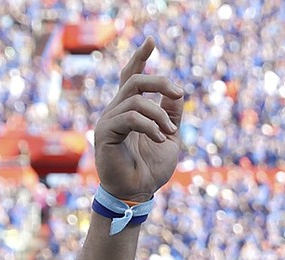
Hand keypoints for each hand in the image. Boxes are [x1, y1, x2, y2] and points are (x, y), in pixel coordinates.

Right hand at [94, 36, 183, 201]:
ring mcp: (109, 120)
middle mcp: (117, 111)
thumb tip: (178, 93)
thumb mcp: (170, 137)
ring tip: (170, 133)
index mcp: (131, 110)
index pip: (132, 76)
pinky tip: (161, 139)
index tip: (152, 40)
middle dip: (159, 81)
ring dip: (160, 115)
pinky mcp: (105, 132)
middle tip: (178, 93)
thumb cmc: (151, 169)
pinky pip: (130, 117)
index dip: (140, 57)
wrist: (138, 193)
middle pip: (134, 80)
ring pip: (136, 99)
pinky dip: (150, 126)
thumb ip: (172, 116)